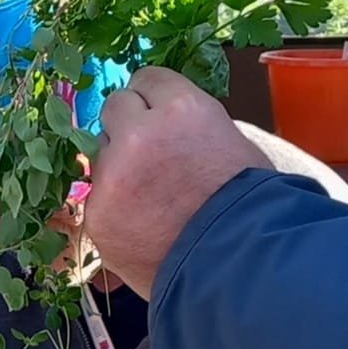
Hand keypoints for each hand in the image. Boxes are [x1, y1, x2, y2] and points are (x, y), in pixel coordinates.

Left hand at [85, 69, 266, 295]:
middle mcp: (139, 133)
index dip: (154, 99)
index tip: (157, 115)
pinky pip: (99, 197)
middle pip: (115, 108)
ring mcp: (113, 175)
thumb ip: (188, 125)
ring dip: (119, 168)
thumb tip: (162, 121)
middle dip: (130, 126)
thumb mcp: (230, 143)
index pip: (147, 79)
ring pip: (102, 154)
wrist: (240, 269)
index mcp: (181, 108)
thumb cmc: (250, 207)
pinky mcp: (98, 214)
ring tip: (153, 200)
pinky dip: (115, 208)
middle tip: (150, 155)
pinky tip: (143, 226)